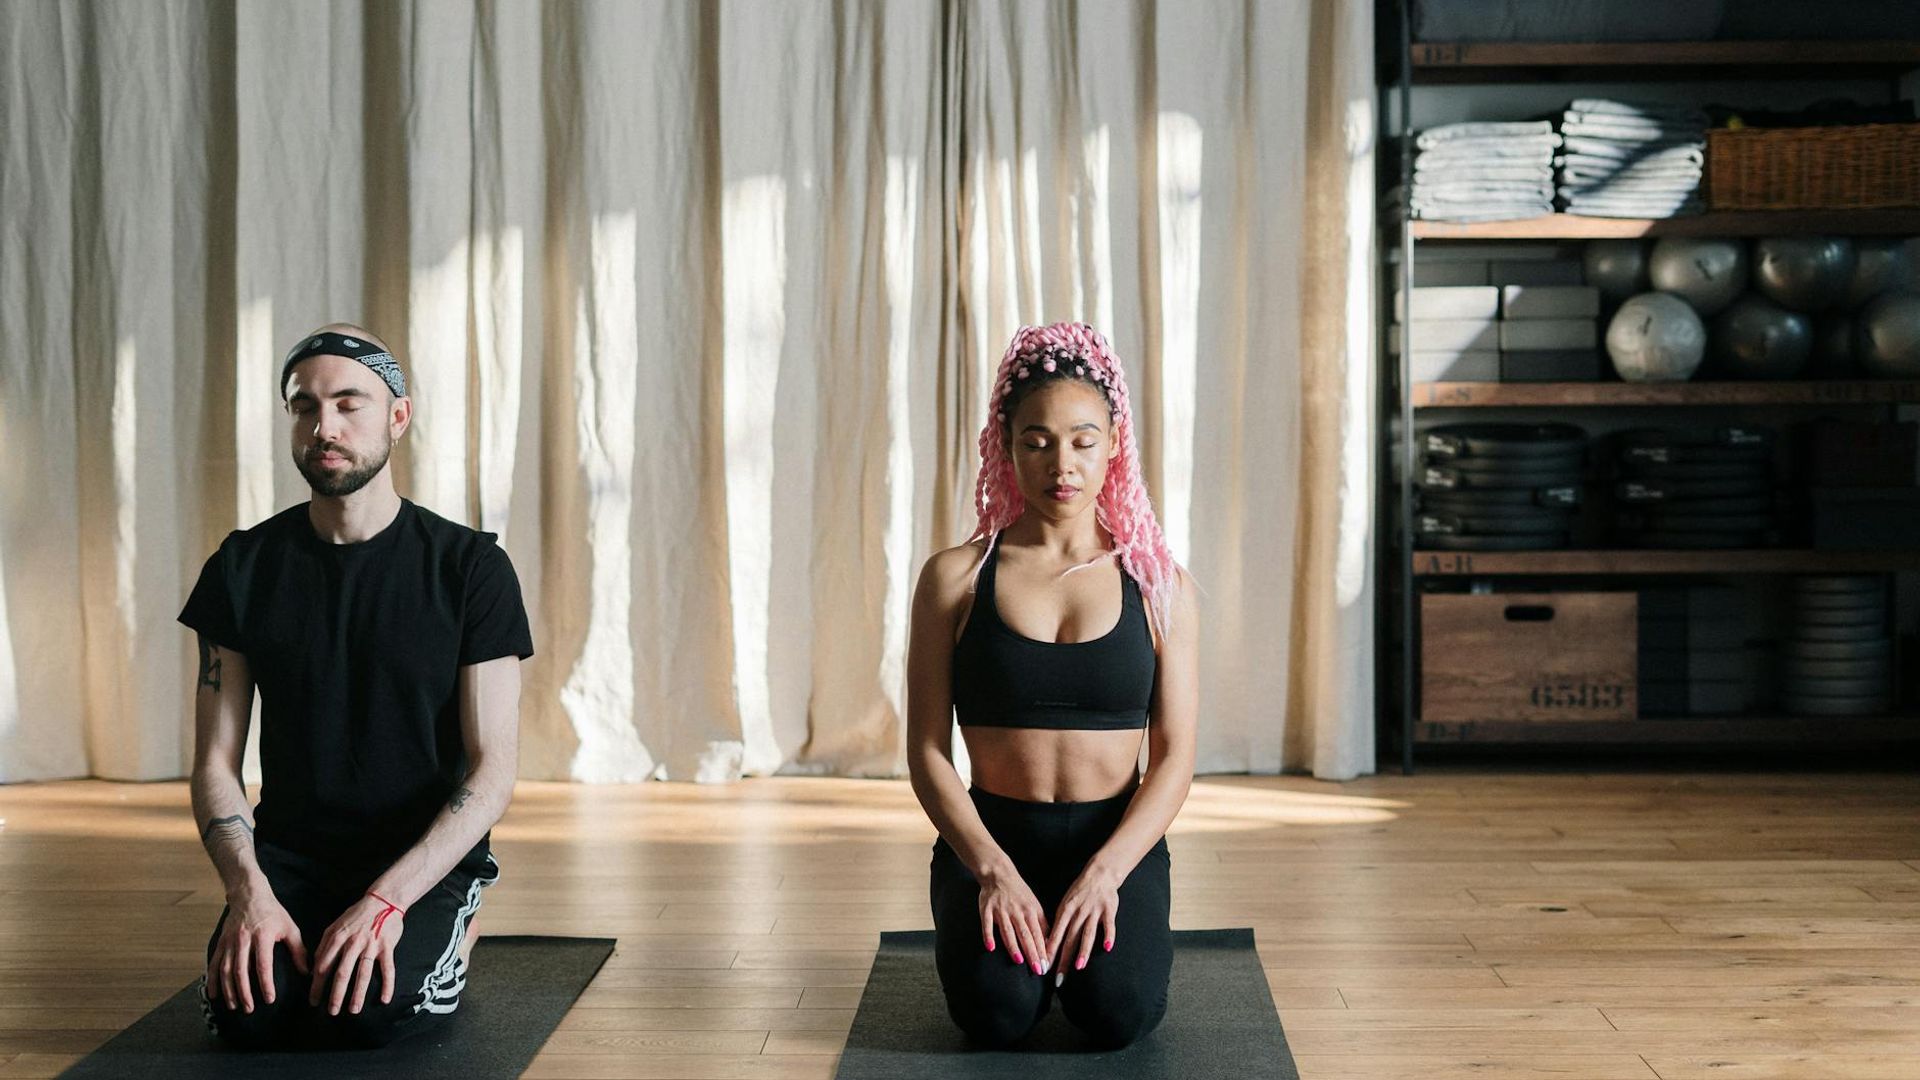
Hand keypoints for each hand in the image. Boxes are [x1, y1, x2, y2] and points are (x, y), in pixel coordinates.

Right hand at [208, 888, 307, 1012]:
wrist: (249, 895)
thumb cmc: (273, 912)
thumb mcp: (290, 927)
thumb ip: (298, 950)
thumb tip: (307, 971)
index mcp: (263, 935)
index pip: (263, 964)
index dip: (266, 983)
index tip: (269, 999)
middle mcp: (243, 939)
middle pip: (240, 971)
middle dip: (244, 993)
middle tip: (250, 1009)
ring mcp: (229, 941)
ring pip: (225, 970)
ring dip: (229, 990)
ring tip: (234, 1006)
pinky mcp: (221, 942)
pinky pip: (214, 964)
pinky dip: (212, 981)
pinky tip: (214, 995)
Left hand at [309, 893, 405, 1014]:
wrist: (383, 900)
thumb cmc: (357, 914)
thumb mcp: (335, 926)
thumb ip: (324, 945)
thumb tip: (315, 968)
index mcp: (338, 938)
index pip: (324, 966)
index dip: (317, 985)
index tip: (314, 1000)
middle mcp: (353, 943)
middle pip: (342, 973)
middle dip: (336, 994)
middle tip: (331, 1011)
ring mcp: (371, 946)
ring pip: (363, 973)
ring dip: (358, 994)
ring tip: (353, 1010)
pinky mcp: (387, 947)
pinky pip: (388, 969)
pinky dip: (388, 984)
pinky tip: (385, 999)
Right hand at [977, 864, 1050, 975]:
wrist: (999, 873)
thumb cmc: (1019, 893)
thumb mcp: (1034, 905)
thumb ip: (1041, 923)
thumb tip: (1050, 943)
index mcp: (1031, 910)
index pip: (1039, 934)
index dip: (1043, 951)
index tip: (1046, 966)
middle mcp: (1017, 911)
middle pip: (1026, 934)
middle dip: (1032, 953)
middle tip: (1037, 969)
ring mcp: (1001, 910)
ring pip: (1008, 930)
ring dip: (1013, 946)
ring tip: (1018, 960)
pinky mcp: (986, 909)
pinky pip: (987, 924)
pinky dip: (988, 935)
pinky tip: (991, 947)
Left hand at [1047, 863, 1119, 980]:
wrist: (1100, 873)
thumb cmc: (1080, 891)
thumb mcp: (1066, 903)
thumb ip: (1061, 922)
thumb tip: (1049, 942)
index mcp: (1065, 911)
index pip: (1055, 934)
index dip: (1050, 951)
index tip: (1045, 966)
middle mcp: (1078, 912)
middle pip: (1070, 939)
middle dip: (1063, 959)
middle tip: (1058, 977)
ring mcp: (1094, 911)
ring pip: (1087, 933)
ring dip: (1083, 950)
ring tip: (1079, 966)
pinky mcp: (1108, 910)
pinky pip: (1109, 925)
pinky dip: (1108, 936)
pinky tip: (1107, 948)